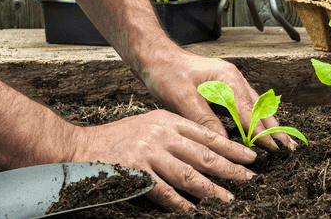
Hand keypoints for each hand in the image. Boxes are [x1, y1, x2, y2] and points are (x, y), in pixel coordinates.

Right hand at [73, 108, 256, 211]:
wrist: (81, 146)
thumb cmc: (118, 138)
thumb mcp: (150, 125)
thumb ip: (175, 135)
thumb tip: (205, 153)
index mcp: (168, 120)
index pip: (207, 134)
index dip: (231, 147)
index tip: (249, 157)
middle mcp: (161, 134)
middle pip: (203, 154)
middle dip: (230, 168)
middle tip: (248, 178)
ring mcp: (149, 153)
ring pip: (188, 174)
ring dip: (210, 189)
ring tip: (227, 198)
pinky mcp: (135, 172)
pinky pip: (163, 191)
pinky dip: (179, 202)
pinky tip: (191, 209)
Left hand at [138, 48, 297, 151]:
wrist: (155, 56)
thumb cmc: (166, 73)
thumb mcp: (183, 99)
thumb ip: (205, 121)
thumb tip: (223, 143)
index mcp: (227, 78)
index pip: (249, 111)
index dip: (261, 132)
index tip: (274, 148)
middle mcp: (233, 78)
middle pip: (259, 107)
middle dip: (273, 127)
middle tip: (287, 147)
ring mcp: (230, 81)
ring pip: (255, 105)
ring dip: (267, 123)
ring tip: (280, 140)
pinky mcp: (224, 85)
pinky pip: (245, 103)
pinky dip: (254, 117)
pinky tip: (258, 127)